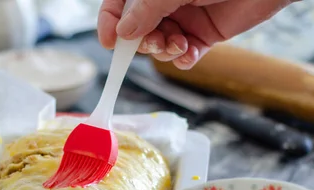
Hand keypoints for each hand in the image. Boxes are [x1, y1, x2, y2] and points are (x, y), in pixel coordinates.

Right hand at [98, 0, 296, 69]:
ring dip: (165, 51)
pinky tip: (190, 54)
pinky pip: (184, 54)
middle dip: (143, 41)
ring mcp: (184, 17)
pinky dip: (184, 59)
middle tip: (157, 42)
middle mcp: (164, 1)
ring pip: (159, 44)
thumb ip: (145, 9)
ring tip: (179, 45)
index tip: (110, 43)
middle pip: (136, 29)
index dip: (110, 22)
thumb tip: (123, 32)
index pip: (119, 4)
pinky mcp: (204, 33)